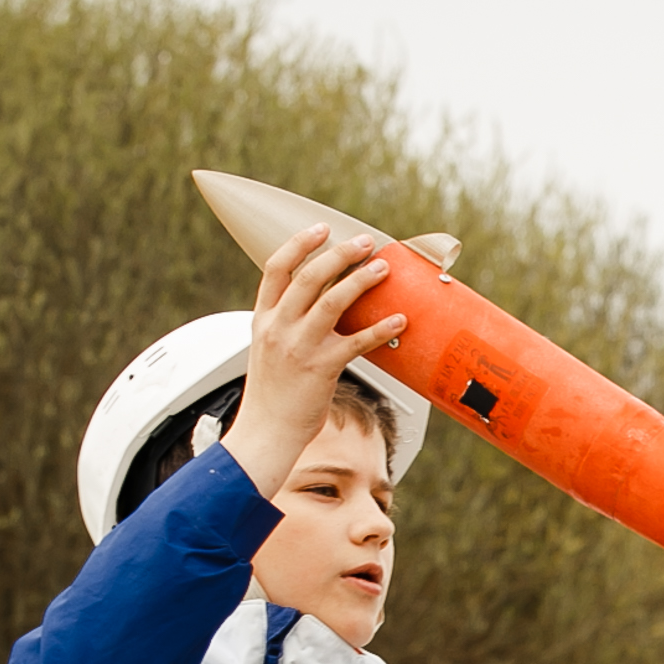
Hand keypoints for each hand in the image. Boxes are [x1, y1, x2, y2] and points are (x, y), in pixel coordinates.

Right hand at [220, 224, 406, 497]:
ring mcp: (299, 347)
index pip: (276, 268)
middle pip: (308, 276)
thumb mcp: (268, 351)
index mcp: (263, 320)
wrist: (265, 434)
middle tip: (363, 242)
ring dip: (360, 280)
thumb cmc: (271, 397)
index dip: (299, 244)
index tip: (321, 228)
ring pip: (332, 301)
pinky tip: (400, 321)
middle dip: (338, 254)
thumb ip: (286, 326)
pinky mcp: (321, 369)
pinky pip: (357, 342)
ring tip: (383, 268)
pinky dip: (381, 329)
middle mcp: (279, 328)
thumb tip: (317, 307)